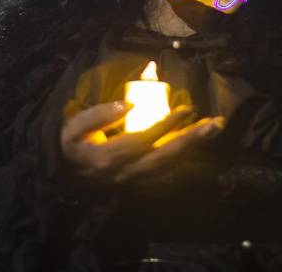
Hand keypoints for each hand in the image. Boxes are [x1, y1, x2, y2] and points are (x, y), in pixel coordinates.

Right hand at [60, 101, 224, 183]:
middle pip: (165, 156)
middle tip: (215, 124)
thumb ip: (100, 114)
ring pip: (169, 163)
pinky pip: (167, 166)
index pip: (143, 140)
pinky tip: (197, 136)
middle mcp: (126, 171)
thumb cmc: (71, 144)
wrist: (66, 174)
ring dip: (193, 145)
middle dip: (192, 140)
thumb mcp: (73, 126)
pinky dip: (184, 151)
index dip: (166, 125)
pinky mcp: (140, 178)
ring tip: (214, 127)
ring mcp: (135, 177)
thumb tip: (131, 103)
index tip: (186, 109)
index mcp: (108, 157)